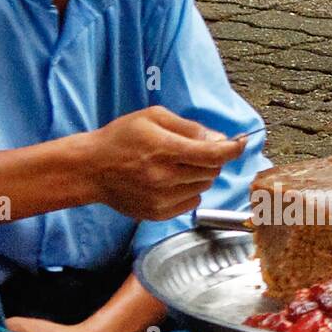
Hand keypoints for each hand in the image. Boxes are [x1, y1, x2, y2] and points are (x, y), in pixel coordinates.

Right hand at [89, 105, 246, 221]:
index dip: (233, 148)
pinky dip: (188, 191)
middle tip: (192, 150)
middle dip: (210, 159)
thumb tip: (219, 138)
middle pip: (212, 171)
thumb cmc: (120, 138)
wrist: (91, 169)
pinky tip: (168, 181)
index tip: (241, 143)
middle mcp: (165, 177)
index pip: (214, 154)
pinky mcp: (159, 213)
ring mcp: (162, 198)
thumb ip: (188, 127)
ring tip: (174, 165)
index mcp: (164, 149)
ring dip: (199, 175)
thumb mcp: (153, 117)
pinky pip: (192, 202)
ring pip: (204, 187)